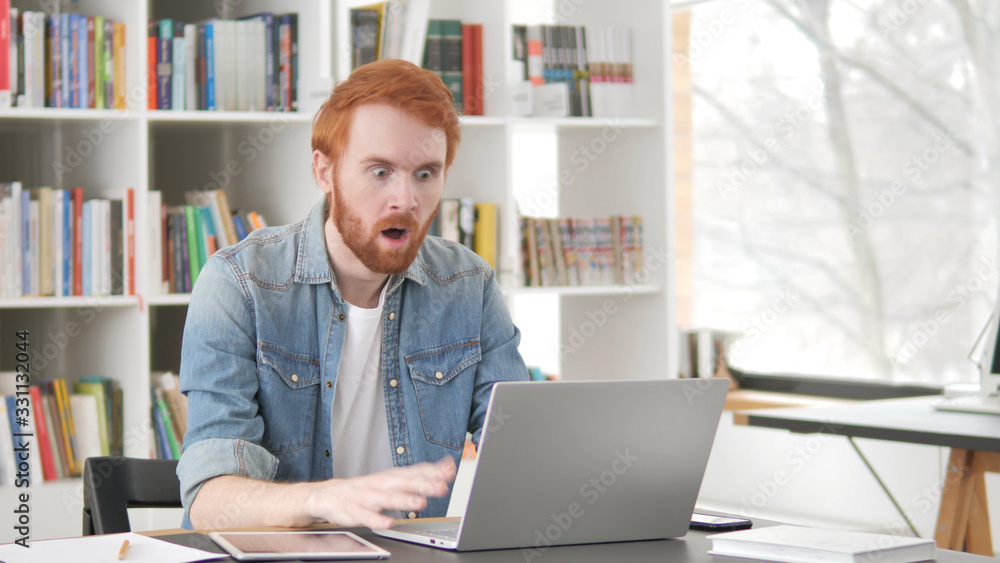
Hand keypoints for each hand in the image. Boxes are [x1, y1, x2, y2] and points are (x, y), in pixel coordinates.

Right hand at [304, 456, 456, 528]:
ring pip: (387, 498)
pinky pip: (365, 516)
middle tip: (441, 487)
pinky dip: (377, 519)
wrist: (328, 495)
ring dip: (403, 500)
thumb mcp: (392, 481)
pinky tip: (388, 523)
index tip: (450, 471)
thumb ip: (418, 477)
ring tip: (420, 503)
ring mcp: (366, 497)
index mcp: (390, 477)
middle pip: (403, 483)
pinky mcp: (353, 511)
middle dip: (422, 484)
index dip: (432, 471)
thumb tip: (446, 468)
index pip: (414, 471)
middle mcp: (380, 484)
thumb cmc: (365, 489)